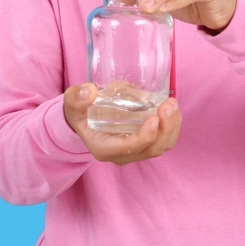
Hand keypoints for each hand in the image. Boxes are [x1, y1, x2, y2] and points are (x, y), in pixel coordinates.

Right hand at [63, 83, 181, 165]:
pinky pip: (165, 139)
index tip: (154, 118)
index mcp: (105, 148)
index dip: (145, 136)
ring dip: (172, 126)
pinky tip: (170, 106)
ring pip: (162, 145)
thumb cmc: (80, 112)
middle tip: (168, 104)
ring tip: (172, 103)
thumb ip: (76, 98)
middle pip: (152, 149)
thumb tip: (89, 92)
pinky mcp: (146, 141)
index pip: (130, 148)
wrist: (84, 118)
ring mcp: (137, 149)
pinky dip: (172, 124)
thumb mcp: (72, 103)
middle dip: (166, 129)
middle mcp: (123, 154)